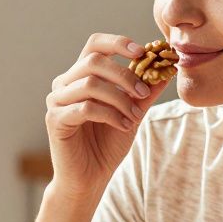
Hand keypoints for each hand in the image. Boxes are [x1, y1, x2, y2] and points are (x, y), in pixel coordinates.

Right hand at [44, 33, 169, 200]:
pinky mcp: (55, 119)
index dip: (118, 43)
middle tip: (144, 93)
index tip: (143, 52)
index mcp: (80, 76)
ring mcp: (57, 101)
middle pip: (94, 60)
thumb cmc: (106, 145)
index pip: (95, 45)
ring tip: (134, 117)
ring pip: (91, 83)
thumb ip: (145, 92)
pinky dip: (110, 115)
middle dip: (124, 75)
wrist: (89, 178)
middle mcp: (64, 83)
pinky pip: (85, 107)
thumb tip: (166, 69)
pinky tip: (123, 126)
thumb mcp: (132, 113)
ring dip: (120, 99)